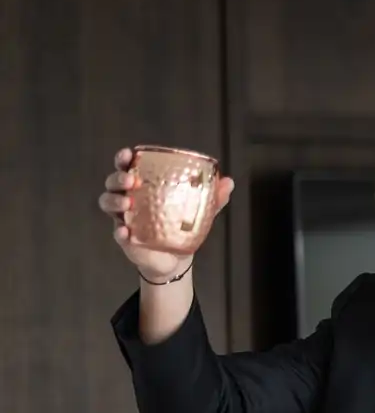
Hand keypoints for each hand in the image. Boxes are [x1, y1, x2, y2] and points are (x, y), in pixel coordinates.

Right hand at [99, 148, 234, 282]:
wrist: (176, 257)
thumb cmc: (182, 226)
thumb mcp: (199, 210)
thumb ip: (213, 197)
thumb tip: (228, 182)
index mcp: (143, 186)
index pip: (128, 167)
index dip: (124, 159)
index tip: (128, 154)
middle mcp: (128, 198)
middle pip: (113, 183)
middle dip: (118, 178)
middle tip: (131, 180)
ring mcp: (124, 218)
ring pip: (108, 203)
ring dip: (114, 201)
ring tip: (127, 204)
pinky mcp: (125, 238)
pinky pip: (117, 233)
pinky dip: (119, 231)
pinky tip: (125, 231)